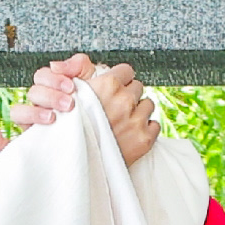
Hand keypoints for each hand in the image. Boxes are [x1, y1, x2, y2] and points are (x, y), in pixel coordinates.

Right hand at [0, 54, 160, 163]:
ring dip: (138, 111)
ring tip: (122, 122)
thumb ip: (79, 69)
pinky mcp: (144, 139)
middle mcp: (124, 100)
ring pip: (148, 104)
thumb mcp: (69, 93)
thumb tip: (83, 60)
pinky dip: (145, 129)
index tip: (113, 89)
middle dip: (128, 95)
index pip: (126, 71)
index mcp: (108, 85)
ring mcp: (136, 120)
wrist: (76, 164)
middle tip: (115, 108)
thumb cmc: (70, 129)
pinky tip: (130, 134)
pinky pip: (154, 125)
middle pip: (137, 87)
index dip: (119, 80)